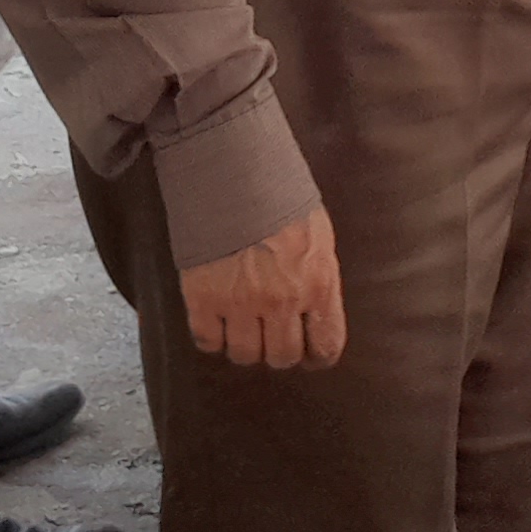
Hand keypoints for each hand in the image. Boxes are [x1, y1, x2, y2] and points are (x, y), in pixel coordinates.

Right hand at [180, 204, 345, 370]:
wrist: (233, 174)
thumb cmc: (281, 199)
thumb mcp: (319, 236)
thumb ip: (319, 277)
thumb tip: (317, 310)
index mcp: (318, 284)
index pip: (327, 344)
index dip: (318, 355)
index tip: (311, 354)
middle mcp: (282, 301)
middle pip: (283, 357)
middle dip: (280, 351)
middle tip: (272, 337)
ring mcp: (241, 303)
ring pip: (245, 355)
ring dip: (245, 346)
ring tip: (244, 329)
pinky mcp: (203, 299)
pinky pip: (208, 341)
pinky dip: (212, 338)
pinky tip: (216, 322)